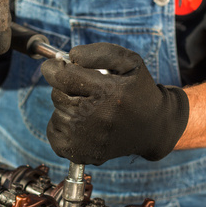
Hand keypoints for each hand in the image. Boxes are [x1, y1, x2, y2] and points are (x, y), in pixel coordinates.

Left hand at [41, 43, 188, 164]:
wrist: (152, 127)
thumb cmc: (136, 90)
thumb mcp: (128, 62)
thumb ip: (99, 52)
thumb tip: (71, 57)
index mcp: (108, 92)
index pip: (62, 77)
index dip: (54, 68)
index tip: (55, 66)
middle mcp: (96, 117)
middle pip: (57, 94)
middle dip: (66, 88)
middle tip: (85, 91)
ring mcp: (87, 139)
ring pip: (56, 113)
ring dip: (67, 108)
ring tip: (89, 109)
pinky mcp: (81, 154)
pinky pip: (53, 133)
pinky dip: (61, 126)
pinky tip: (81, 123)